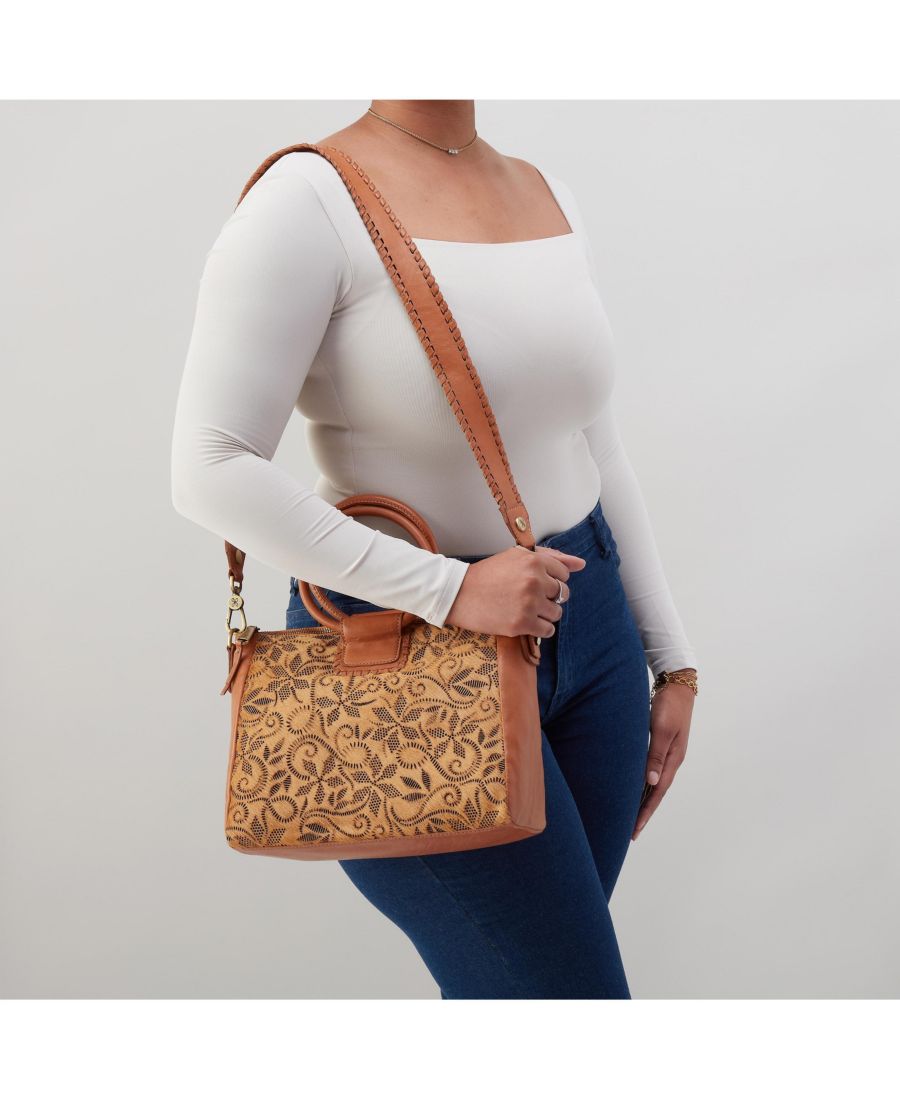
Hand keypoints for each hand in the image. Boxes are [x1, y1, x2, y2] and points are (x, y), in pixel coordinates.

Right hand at [445, 545, 586, 637]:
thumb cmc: (488, 574)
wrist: (458, 593)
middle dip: (548, 597)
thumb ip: (551, 558)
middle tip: (527, 597)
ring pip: (557, 613)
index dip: (550, 581)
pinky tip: (524, 621)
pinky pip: (547, 630)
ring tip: (524, 609)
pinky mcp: (522, 624)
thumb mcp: (517, 557)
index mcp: (534, 561)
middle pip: (563, 594)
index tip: (534, 584)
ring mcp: (529, 603)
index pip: (564, 574)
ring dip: (544, 614)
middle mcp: (535, 581)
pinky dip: (539, 628)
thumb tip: (581, 565)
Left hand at [632, 670, 695, 840]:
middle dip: (643, 812)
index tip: (634, 830)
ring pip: (652, 782)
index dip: (645, 812)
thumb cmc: (669, 705)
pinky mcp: (659, 744)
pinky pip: (649, 769)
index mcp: (673, 759)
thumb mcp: (662, 729)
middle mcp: (670, 760)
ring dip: (642, 799)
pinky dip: (641, 782)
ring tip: (629, 815)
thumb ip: (656, 755)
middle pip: (655, 792)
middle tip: (630, 831)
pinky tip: (633, 787)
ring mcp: (666, 752)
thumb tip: (650, 781)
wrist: (677, 685)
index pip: (657, 792)